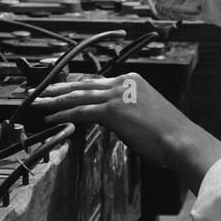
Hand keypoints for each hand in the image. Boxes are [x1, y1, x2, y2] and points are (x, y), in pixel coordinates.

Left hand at [31, 72, 196, 168]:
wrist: (180, 140)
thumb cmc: (168, 134)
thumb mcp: (146, 113)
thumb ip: (127, 110)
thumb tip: (111, 118)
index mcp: (132, 81)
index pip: (97, 80)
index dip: (76, 83)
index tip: (62, 86)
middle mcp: (123, 83)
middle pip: (83, 84)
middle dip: (60, 88)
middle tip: (42, 91)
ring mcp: (117, 95)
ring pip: (78, 96)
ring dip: (55, 101)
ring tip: (40, 104)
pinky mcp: (112, 110)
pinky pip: (81, 112)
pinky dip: (63, 115)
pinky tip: (51, 119)